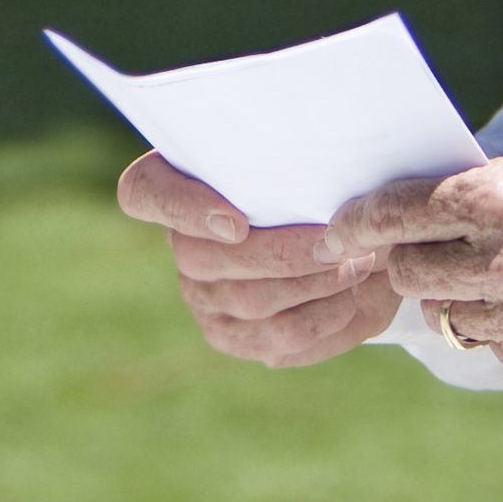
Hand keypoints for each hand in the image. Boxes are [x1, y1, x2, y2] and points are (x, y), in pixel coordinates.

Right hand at [114, 155, 401, 366]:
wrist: (359, 242)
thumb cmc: (331, 188)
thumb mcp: (322, 163)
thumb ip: (303, 165)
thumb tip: (319, 194)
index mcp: (181, 182)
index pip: (143, 192)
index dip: (180, 209)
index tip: (236, 222)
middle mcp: (181, 244)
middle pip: (202, 258)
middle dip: (283, 254)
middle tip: (339, 242)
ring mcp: (202, 296)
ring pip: (248, 300)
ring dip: (314, 283)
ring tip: (358, 263)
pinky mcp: (234, 336)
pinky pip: (277, 338)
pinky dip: (323, 317)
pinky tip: (348, 297)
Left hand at [346, 153, 502, 387]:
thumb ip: (484, 193)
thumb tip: (417, 208)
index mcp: (501, 199)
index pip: (396, 214)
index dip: (356, 226)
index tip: (337, 235)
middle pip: (406, 274)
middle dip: (407, 266)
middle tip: (426, 258)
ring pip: (444, 315)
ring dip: (457, 300)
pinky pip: (489, 345)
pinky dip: (502, 330)